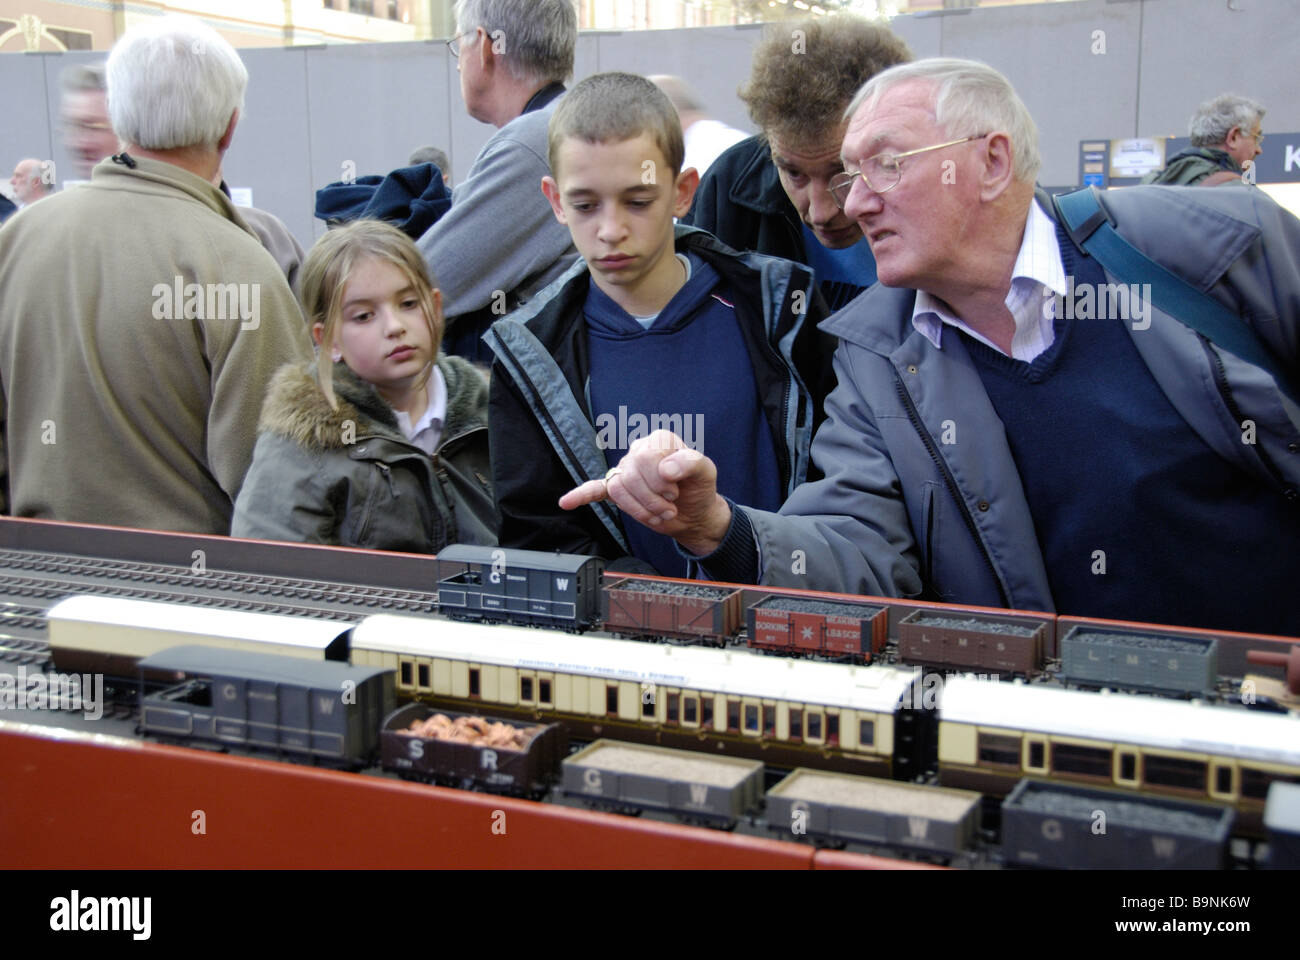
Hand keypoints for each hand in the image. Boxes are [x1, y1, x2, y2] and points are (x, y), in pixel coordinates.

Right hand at [558, 429, 732, 555]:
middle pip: (630, 474)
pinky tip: (567, 502)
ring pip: (618, 489)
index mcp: (659, 440)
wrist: (694, 513)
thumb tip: (665, 469)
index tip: (676, 491)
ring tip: (660, 514)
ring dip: (640, 509)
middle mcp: (639, 451)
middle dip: (652, 498)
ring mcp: (626, 471)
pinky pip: (596, 489)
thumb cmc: (699, 489)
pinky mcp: (619, 491)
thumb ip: (691, 463)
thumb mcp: (706, 472)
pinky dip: (581, 495)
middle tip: (670, 506)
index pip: (645, 457)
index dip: (660, 480)